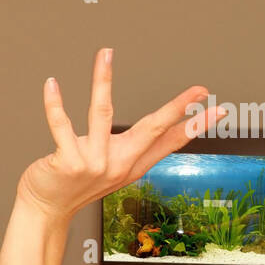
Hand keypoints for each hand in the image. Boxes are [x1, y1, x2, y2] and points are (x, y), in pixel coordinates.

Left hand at [15, 48, 225, 223]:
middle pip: (151, 128)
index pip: (170, 142)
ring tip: (105, 55)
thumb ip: (134, 149)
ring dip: (103, 80)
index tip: (217, 108)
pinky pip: (61, 125)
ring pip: (101, 113)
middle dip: (176, 107)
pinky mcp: (67, 162)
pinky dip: (54, 103)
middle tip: (198, 89)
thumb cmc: (76, 185)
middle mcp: (117, 164)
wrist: (47, 210)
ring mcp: (93, 163)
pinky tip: (52, 84)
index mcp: (131, 165)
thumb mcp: (114, 170)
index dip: (194, 125)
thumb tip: (160, 129)